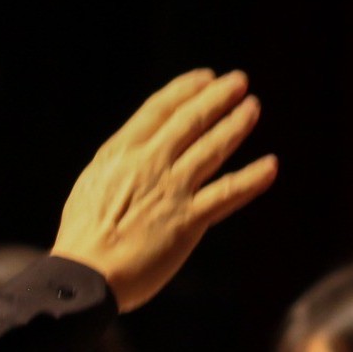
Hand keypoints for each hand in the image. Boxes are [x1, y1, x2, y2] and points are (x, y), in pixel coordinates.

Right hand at [52, 70, 277, 311]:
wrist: (87, 273)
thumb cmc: (82, 236)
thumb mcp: (92, 184)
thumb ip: (119, 165)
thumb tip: (135, 155)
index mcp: (121, 152)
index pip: (159, 110)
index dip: (185, 90)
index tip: (205, 77)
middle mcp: (151, 163)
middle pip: (191, 120)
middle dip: (218, 97)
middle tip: (239, 82)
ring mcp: (173, 190)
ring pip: (213, 148)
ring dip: (236, 125)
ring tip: (253, 108)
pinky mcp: (190, 220)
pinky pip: (228, 194)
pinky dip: (252, 179)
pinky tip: (270, 166)